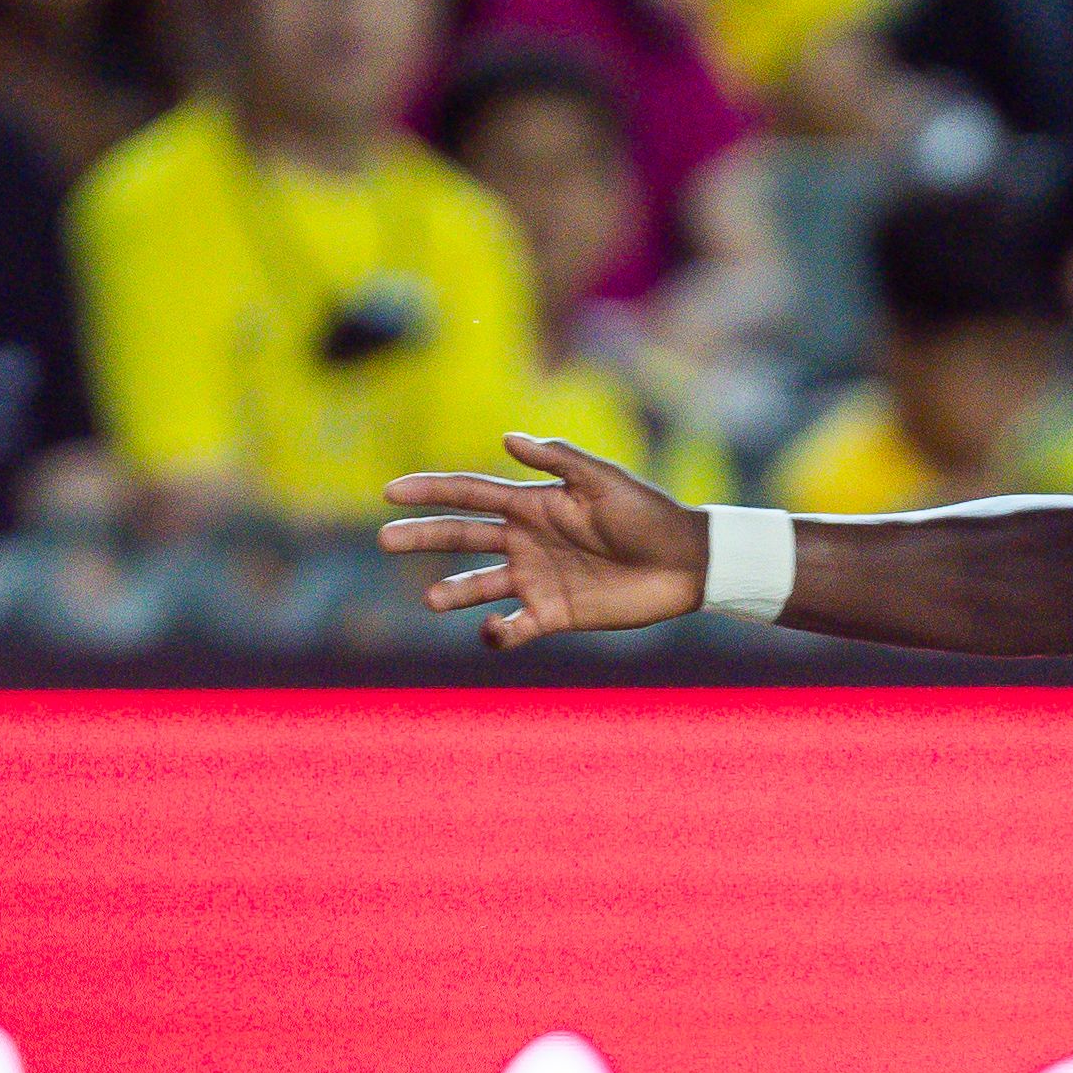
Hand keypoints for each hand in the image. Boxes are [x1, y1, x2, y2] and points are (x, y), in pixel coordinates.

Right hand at [380, 432, 707, 645]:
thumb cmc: (648, 514)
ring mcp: (537, 578)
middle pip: (462, 537)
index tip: (389, 492)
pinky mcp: (555, 614)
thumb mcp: (604, 481)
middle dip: (423, 536)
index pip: (470, 494)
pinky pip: (514, 627)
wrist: (687, 563)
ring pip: (480, 586)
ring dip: (454, 592)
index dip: (430, 492)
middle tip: (385, 540)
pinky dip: (497, 633)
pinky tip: (493, 631)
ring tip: (431, 598)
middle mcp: (526, 540)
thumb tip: (506, 438)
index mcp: (533, 504)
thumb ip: (558, 461)